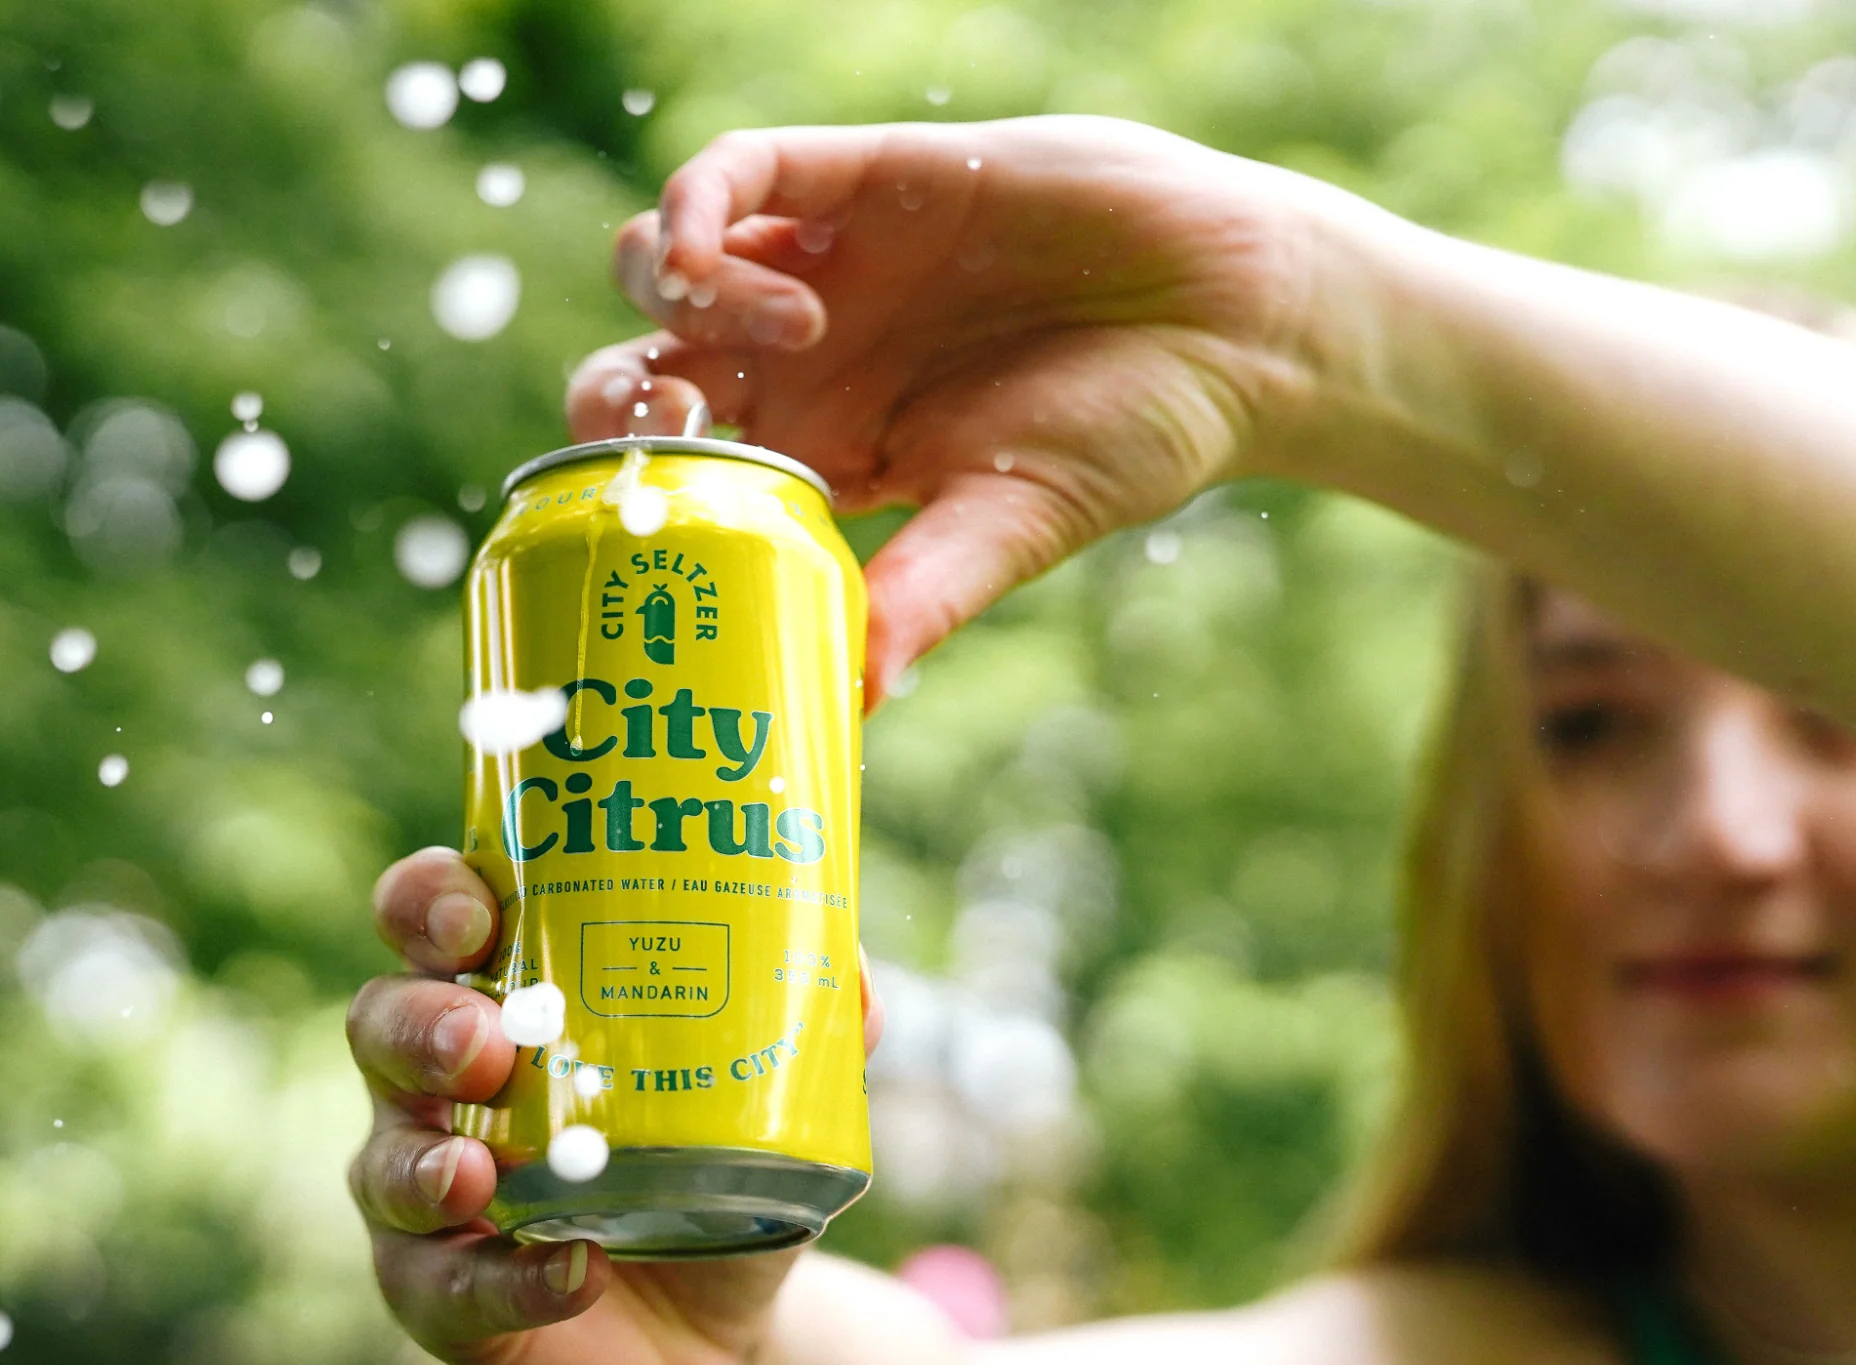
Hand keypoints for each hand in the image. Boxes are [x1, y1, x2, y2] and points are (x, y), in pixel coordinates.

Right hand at [345, 845, 885, 1364]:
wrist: (723, 1332)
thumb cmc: (717, 1169)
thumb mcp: (772, 1090)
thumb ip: (809, 1024)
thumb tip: (853, 971)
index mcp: (507, 997)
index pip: (433, 919)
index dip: (433, 901)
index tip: (480, 910)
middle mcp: (444, 1086)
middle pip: (381, 1024)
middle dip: (420, 1025)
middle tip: (484, 1040)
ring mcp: (430, 1196)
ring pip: (383, 1163)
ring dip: (424, 1161)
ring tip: (476, 1171)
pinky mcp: (442, 1299)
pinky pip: (446, 1290)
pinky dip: (510, 1282)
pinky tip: (573, 1272)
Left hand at [568, 115, 1392, 704]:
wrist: (1236, 320)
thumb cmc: (1132, 435)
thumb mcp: (1010, 528)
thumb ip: (919, 600)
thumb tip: (846, 706)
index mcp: (827, 455)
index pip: (681, 469)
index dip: (633, 485)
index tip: (641, 514)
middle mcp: (809, 363)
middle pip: (645, 364)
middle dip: (619, 391)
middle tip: (673, 415)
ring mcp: (830, 264)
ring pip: (667, 263)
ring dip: (677, 293)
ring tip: (792, 329)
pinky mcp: (864, 177)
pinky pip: (737, 167)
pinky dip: (696, 203)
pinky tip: (718, 250)